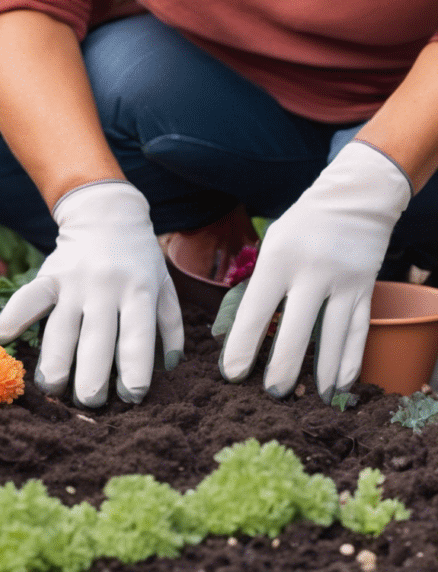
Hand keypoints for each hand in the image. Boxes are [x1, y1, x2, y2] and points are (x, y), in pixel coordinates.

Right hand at [0, 180, 184, 406]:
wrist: (107, 214)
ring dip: (54, 363)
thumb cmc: (139, 259)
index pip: (136, 336)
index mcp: (139, 291)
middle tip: (89, 403)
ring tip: (52, 389)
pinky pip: (28, 299)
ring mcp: (74, 282)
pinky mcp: (48, 275)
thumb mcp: (164, 285)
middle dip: (92, 376)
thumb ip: (170, 325)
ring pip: (61, 328)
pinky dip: (11, 319)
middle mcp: (106, 288)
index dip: (134, 368)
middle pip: (96, 339)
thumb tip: (169, 366)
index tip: (131, 396)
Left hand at [219, 142, 411, 400]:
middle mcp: (312, 272)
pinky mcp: (366, 289)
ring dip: (321, 372)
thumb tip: (242, 336)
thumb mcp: (272, 248)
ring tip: (310, 399)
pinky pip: (358, 331)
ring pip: (332, 336)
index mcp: (278, 261)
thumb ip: (261, 287)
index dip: (242, 346)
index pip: (255, 311)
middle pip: (296, 330)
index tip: (232, 374)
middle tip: (272, 394)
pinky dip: (351, 361)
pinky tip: (341, 385)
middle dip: (283, 366)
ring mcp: (343, 282)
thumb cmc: (300, 229)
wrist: (354, 199)